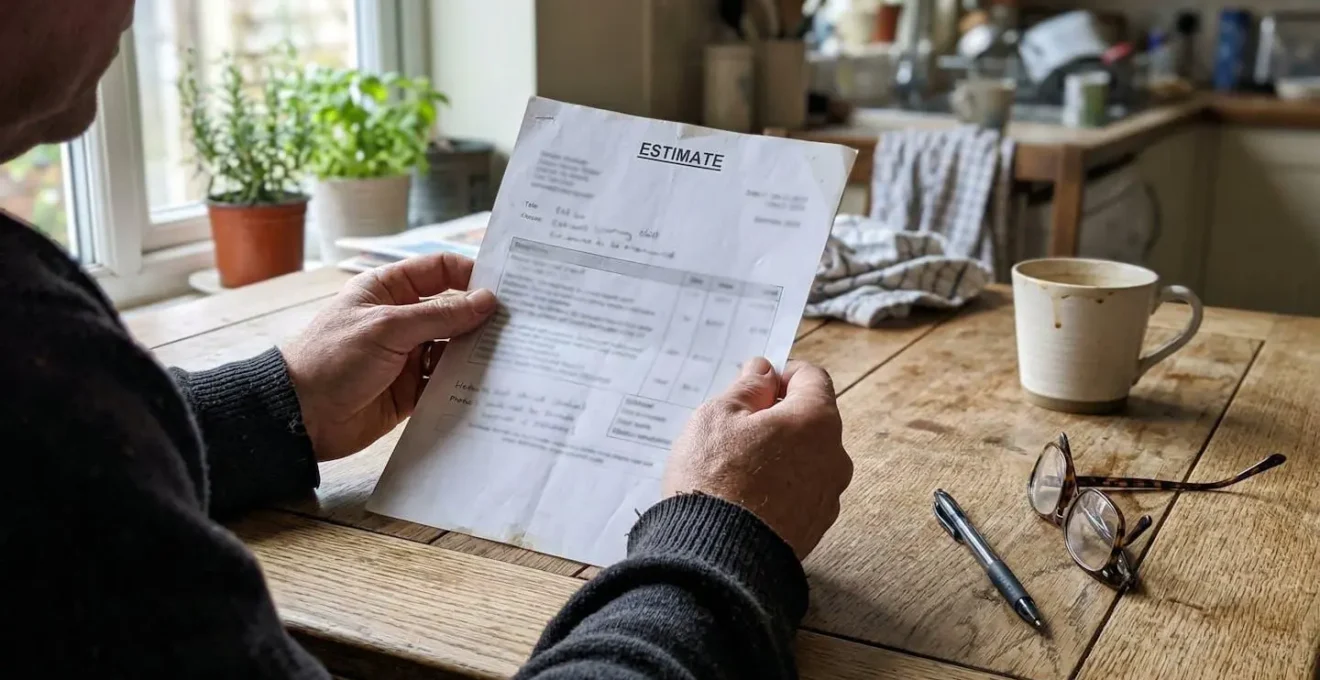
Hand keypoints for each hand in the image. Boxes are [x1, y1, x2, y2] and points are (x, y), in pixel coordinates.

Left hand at [281, 253, 496, 460]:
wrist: (301, 416)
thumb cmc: (333, 358)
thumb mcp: (388, 327)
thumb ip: (440, 315)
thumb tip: (486, 301)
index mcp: (388, 290)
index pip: (438, 270)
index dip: (470, 274)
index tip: (503, 287)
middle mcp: (401, 319)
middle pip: (452, 310)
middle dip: (481, 317)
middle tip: (521, 323)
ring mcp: (407, 355)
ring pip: (453, 347)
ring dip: (476, 351)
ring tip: (512, 354)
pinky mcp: (411, 389)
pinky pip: (446, 380)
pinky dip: (464, 381)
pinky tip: (490, 382)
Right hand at [662, 358, 852, 559]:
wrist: (715, 559)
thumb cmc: (714, 480)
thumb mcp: (718, 416)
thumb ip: (747, 387)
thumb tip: (764, 371)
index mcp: (816, 421)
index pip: (812, 378)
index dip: (782, 374)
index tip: (755, 384)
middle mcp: (834, 458)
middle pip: (811, 420)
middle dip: (778, 416)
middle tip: (736, 426)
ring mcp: (827, 496)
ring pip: (806, 458)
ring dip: (779, 453)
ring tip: (735, 466)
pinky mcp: (815, 528)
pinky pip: (799, 492)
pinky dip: (779, 486)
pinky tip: (744, 495)